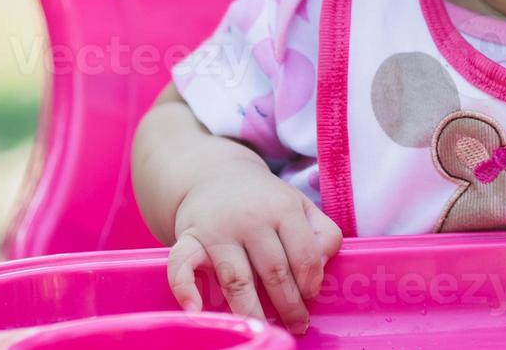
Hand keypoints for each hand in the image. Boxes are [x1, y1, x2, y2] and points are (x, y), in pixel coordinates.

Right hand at [168, 160, 342, 334]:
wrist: (215, 175)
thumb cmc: (265, 200)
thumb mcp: (301, 205)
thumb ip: (323, 233)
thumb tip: (320, 267)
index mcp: (283, 209)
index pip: (303, 253)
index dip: (311, 281)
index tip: (312, 297)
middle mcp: (250, 219)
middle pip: (273, 271)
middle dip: (288, 305)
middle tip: (296, 325)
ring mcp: (217, 230)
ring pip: (236, 279)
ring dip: (251, 310)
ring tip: (264, 330)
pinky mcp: (188, 238)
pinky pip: (181, 266)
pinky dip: (185, 289)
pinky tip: (196, 311)